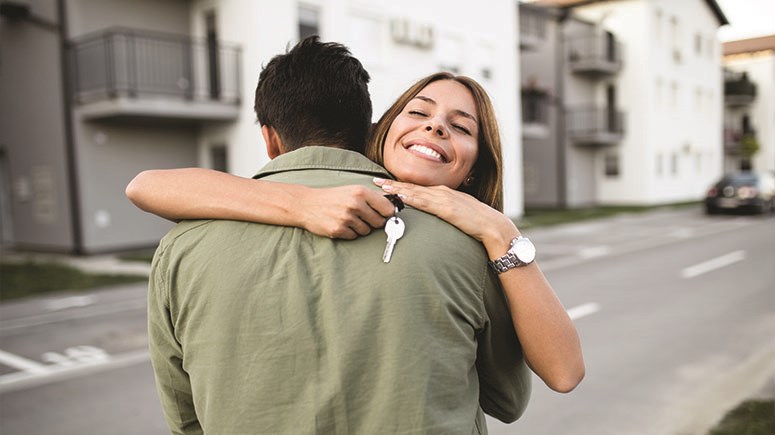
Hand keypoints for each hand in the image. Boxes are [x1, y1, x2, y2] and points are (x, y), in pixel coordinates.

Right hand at [299, 185, 395, 238]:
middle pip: (379, 222)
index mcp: (361, 192)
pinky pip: (354, 236)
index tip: (385, 215)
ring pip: (366, 231)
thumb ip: (371, 198)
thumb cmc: (332, 197)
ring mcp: (346, 218)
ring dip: (360, 228)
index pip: (387, 208)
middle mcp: (355, 204)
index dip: (388, 214)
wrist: (307, 204)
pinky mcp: (338, 230)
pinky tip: (341, 224)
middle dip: (373, 222)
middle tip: (363, 217)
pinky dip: (349, 232)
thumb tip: (392, 208)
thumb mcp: (352, 190)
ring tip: (348, 219)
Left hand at [373, 178, 518, 252]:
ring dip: (397, 189)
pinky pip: (425, 203)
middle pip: (412, 187)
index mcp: (443, 193)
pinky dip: (412, 198)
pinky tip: (401, 197)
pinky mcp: (447, 208)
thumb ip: (443, 210)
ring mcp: (444, 199)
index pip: (417, 188)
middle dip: (393, 184)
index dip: (400, 184)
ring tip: (382, 187)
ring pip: (415, 192)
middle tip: (375, 180)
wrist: (492, 225)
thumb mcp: (457, 212)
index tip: (385, 182)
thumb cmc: (476, 221)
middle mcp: (441, 192)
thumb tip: (432, 214)